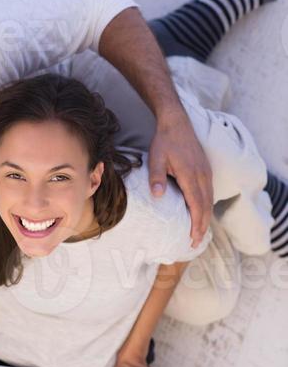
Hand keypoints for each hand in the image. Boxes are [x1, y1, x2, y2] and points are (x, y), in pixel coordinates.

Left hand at [149, 106, 213, 247]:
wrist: (176, 123)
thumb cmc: (165, 142)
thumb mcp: (156, 158)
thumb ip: (157, 178)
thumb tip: (157, 196)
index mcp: (190, 175)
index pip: (196, 205)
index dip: (195, 224)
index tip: (192, 239)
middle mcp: (202, 176)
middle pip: (206, 207)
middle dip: (202, 227)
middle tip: (195, 244)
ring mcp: (206, 173)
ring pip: (209, 201)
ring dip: (206, 218)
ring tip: (199, 234)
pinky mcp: (206, 170)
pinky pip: (209, 193)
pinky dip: (207, 207)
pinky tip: (201, 213)